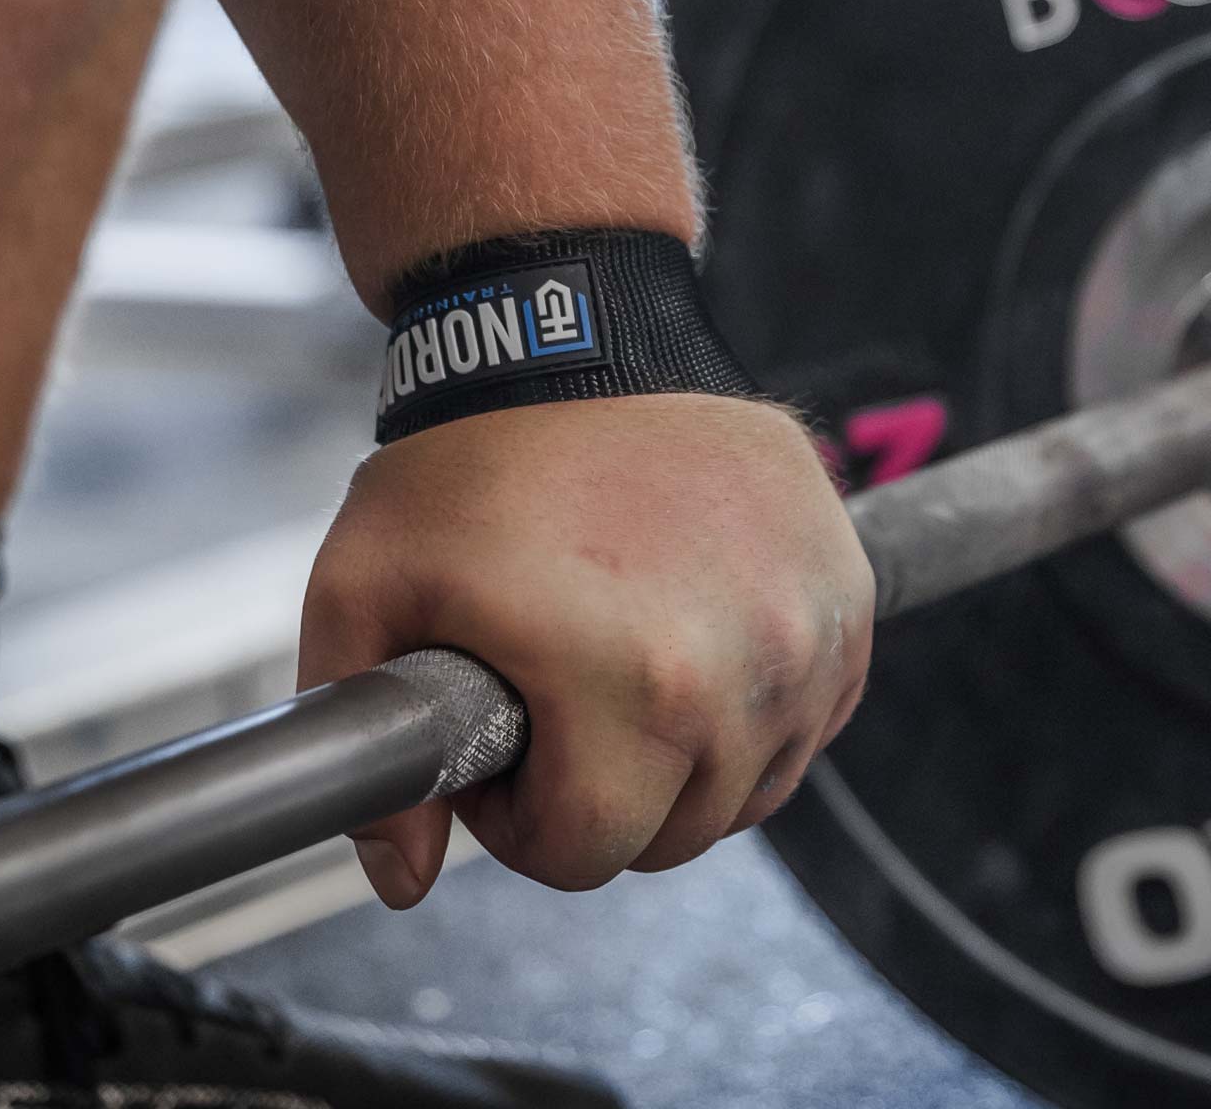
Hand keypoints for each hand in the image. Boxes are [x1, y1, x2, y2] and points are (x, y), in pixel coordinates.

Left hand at [297, 394, 873, 907]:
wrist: (576, 331)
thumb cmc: (471, 456)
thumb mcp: (363, 589)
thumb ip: (366, 747)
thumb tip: (404, 879)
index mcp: (629, 680)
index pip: (588, 852)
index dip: (522, 818)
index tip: (504, 746)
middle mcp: (747, 666)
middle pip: (677, 830)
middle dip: (602, 793)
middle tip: (555, 703)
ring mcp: (810, 626)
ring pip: (752, 781)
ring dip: (683, 757)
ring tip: (621, 666)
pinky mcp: (847, 588)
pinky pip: (809, 713)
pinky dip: (754, 707)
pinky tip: (693, 642)